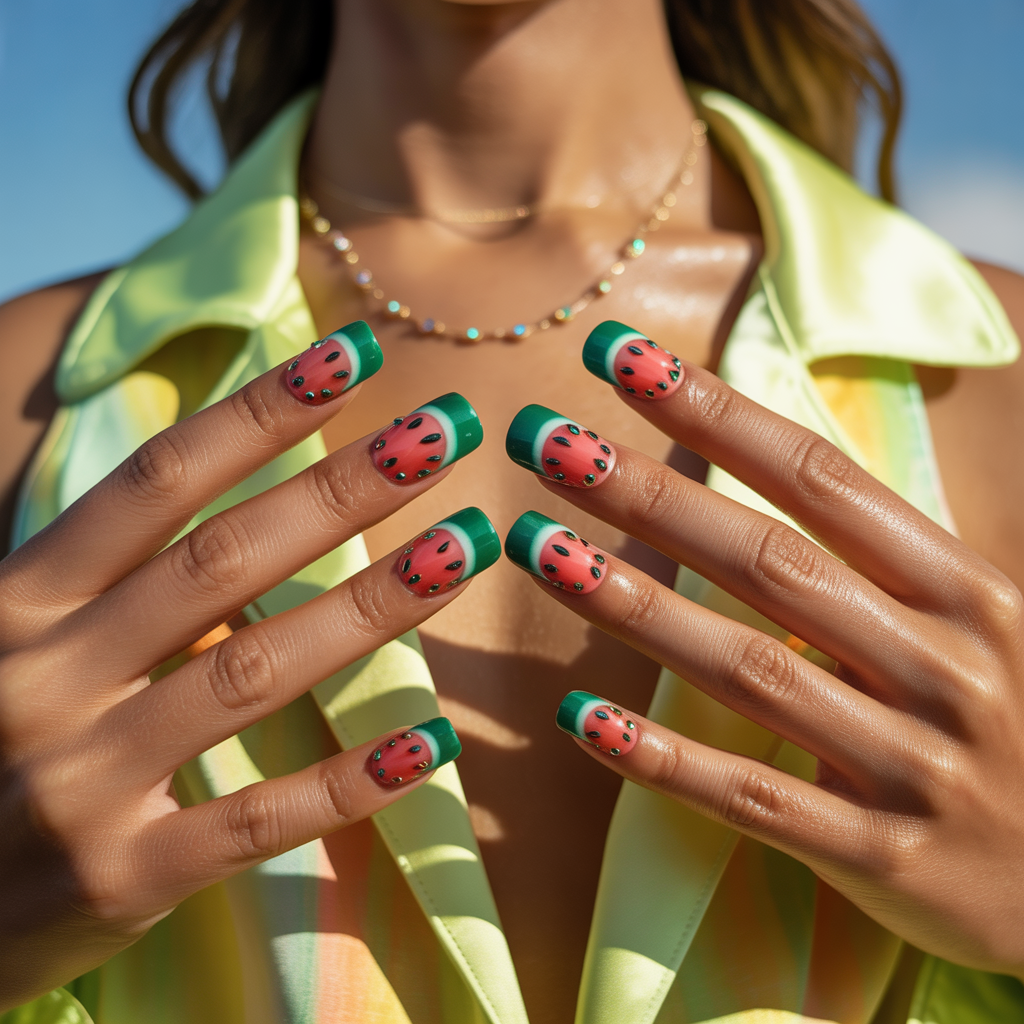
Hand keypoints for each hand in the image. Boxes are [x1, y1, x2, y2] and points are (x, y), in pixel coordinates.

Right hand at [0, 329, 491, 1009]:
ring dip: (370, 609)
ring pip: (252, 674)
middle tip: (447, 432)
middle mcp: (41, 677)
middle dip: (341, 489)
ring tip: (463, 551)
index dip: (259, 412)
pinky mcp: (117, 879)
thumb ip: (110, 575)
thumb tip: (242, 490)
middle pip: (219, 560)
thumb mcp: (22, 638)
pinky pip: (253, 821)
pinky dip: (347, 782)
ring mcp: (78, 783)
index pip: (158, 482)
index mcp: (20, 601)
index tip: (356, 354)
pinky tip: (430, 743)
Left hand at [503, 327, 1023, 978]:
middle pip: (768, 559)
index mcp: (963, 588)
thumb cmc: (1014, 722)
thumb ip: (872, 557)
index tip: (621, 358)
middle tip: (545, 440)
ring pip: (749, 671)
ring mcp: (916, 765)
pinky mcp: (885, 858)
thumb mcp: (970, 620)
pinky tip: (578, 719)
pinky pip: (753, 801)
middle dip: (649, 493)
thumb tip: (740, 469)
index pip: (817, 475)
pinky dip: (663, 759)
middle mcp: (943, 663)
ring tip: (540, 549)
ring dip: (633, 608)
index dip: (715, 413)